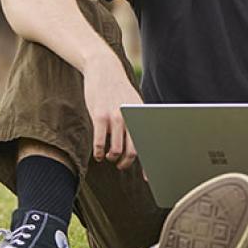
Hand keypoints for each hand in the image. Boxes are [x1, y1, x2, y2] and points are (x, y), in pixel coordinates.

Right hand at [81, 52, 142, 169]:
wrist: (104, 69)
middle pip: (132, 151)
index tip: (149, 177)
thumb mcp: (133, 103)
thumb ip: (137, 120)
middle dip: (126, 163)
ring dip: (112, 158)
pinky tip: (98, 154)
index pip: (147, 143)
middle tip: (121, 165)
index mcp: (141, 115)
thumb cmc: (118, 89)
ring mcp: (115, 118)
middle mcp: (131, 118)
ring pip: (116, 149)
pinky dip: (99, 153)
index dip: (149, 163)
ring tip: (109, 157)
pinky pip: (100, 143)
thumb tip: (140, 142)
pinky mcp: (99, 117)